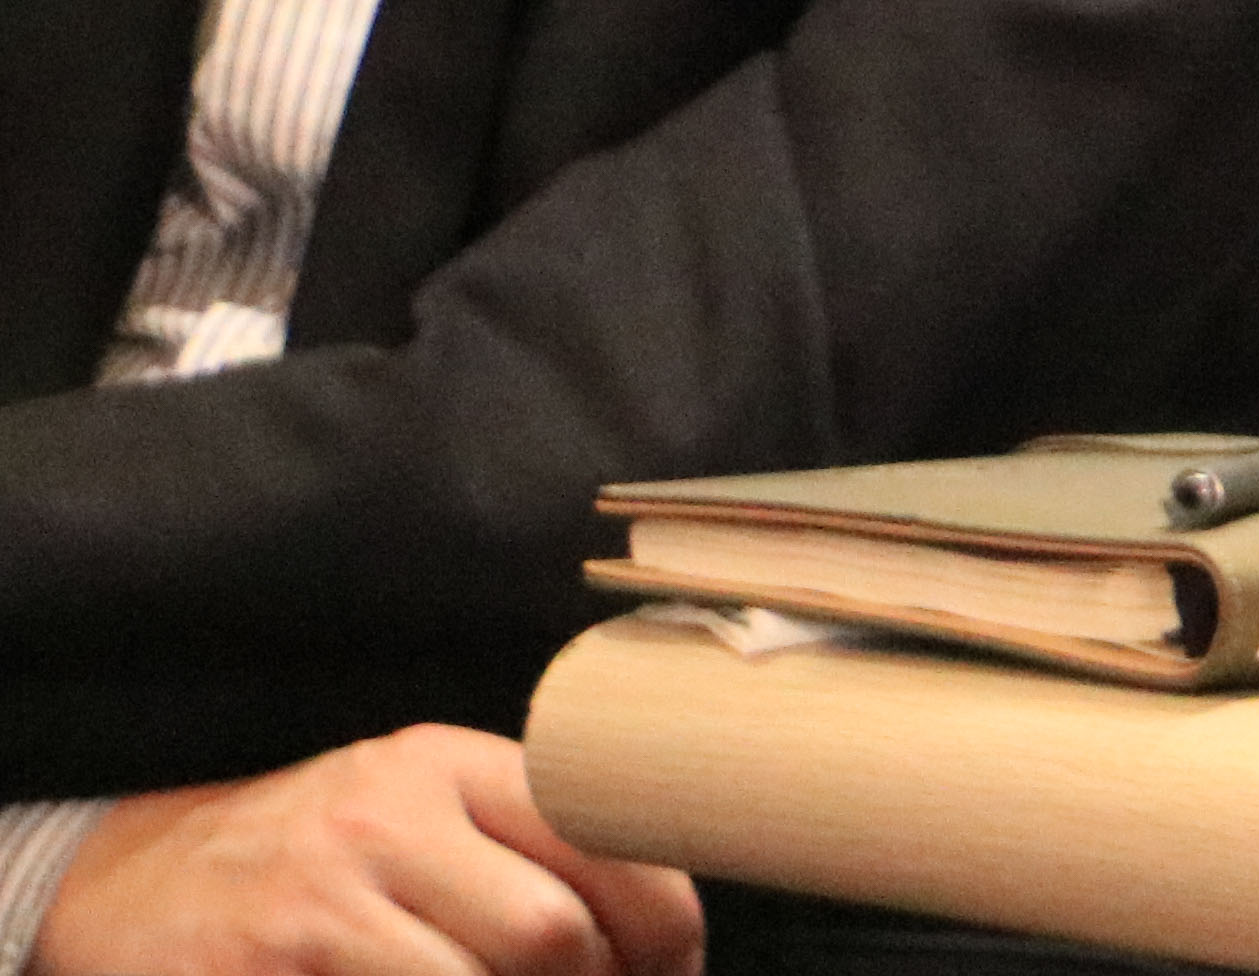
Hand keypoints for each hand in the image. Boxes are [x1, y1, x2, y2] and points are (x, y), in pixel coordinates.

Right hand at [45, 731, 700, 975]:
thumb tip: (655, 933)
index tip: (671, 974)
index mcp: (452, 763)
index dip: (664, 929)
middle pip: (551, 931)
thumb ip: (521, 848)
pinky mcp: (272, 959)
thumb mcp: (415, 816)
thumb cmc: (308, 863)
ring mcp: (323, 892)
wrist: (128, 885)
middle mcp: (391, 814)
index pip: (608, 838)